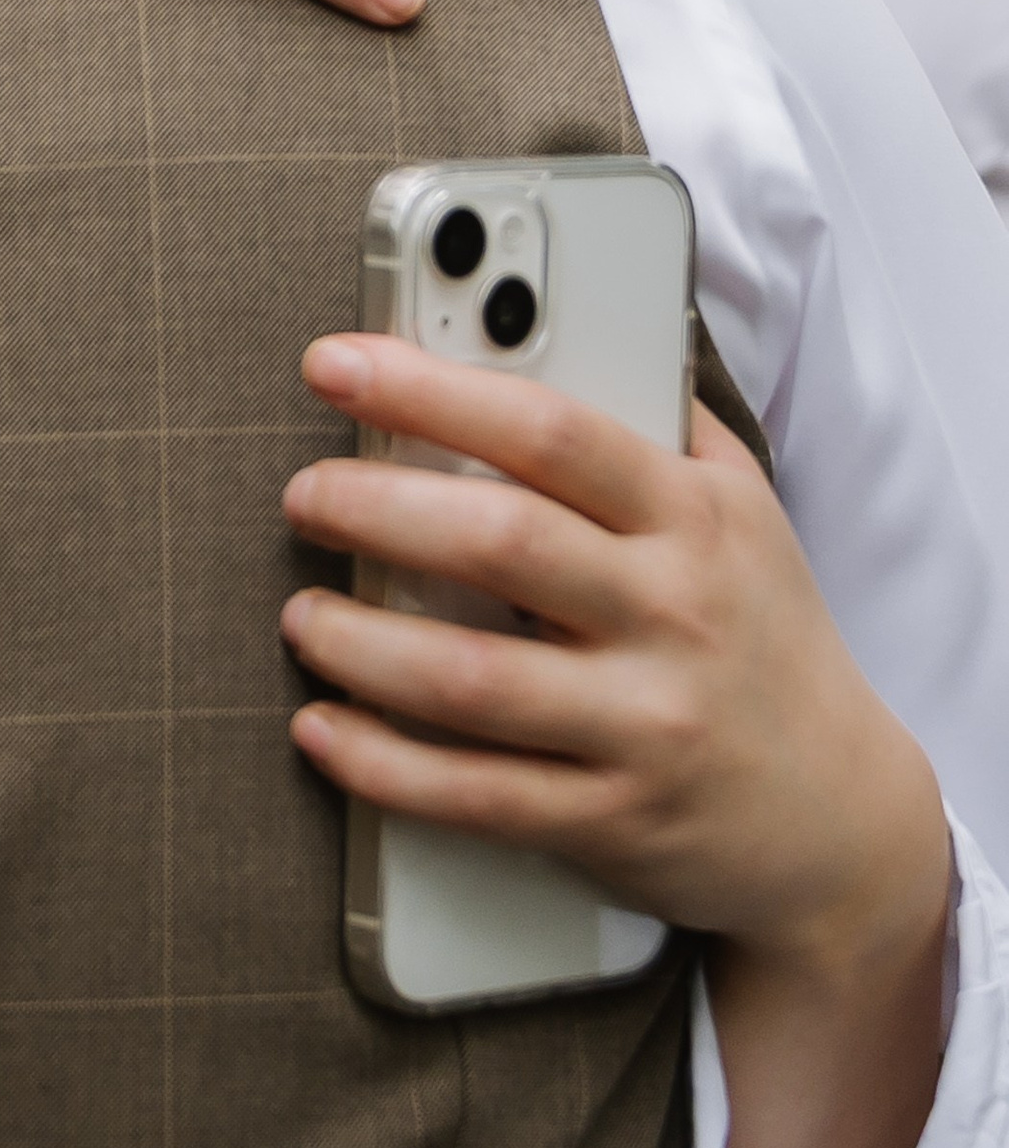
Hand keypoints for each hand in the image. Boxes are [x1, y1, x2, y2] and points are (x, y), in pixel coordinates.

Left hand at [280, 330, 950, 1147]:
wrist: (846, 816)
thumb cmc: (765, 639)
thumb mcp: (746, 514)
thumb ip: (666, 423)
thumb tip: (573, 326)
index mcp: (693, 519)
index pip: (550, 430)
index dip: (431, 389)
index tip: (337, 366)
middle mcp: (672, 614)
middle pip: (498, 543)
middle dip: (374, 511)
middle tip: (305, 498)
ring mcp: (645, 723)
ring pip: (470, 678)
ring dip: (359, 644)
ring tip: (301, 617)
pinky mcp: (614, 821)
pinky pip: (474, 794)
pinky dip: (381, 765)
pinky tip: (323, 730)